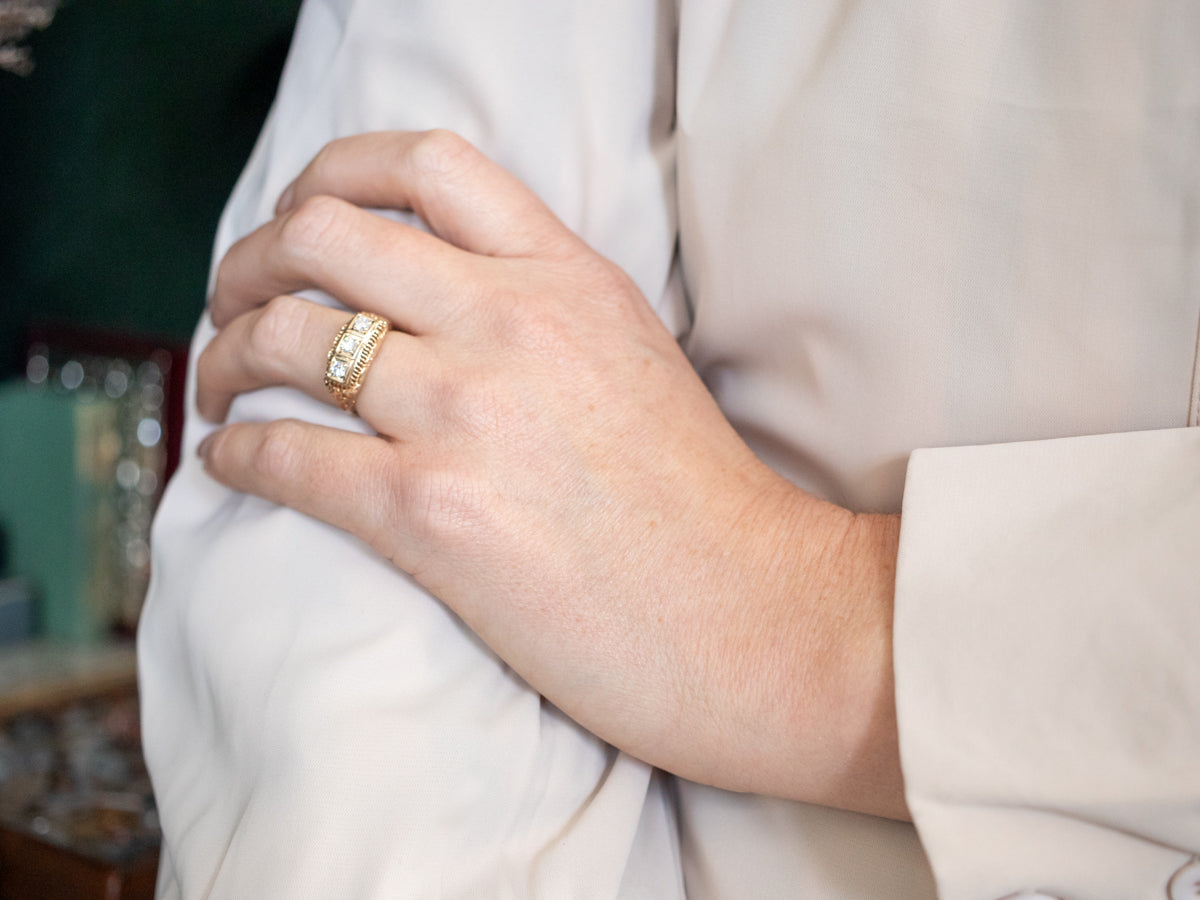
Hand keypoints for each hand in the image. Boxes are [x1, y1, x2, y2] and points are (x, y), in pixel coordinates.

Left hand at [197, 130, 906, 818]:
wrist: (753, 617)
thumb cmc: (698, 503)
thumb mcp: (630, 355)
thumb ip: (542, 302)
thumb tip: (435, 294)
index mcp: (567, 277)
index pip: (425, 166)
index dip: (332, 174)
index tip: (298, 216)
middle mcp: (512, 324)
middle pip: (321, 235)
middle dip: (247, 264)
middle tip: (233, 305)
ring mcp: (470, 414)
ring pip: (284, 338)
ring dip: (223, 358)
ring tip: (222, 392)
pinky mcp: (436, 515)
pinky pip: (285, 457)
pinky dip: (234, 454)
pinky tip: (233, 463)